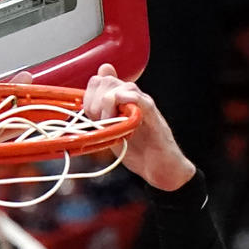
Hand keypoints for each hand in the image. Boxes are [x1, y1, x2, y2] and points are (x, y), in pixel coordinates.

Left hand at [83, 64, 194, 191]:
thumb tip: (89, 99)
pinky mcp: (151, 114)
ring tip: (114, 125)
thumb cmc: (138, 150)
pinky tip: (122, 108)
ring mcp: (142, 104)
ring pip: (120, 88)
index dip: (89, 97)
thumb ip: (99, 114)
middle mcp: (130, 97)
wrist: (159, 166)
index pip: (97, 82)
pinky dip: (126, 100)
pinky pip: (137, 98)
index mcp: (119, 99)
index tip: (92, 116)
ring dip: (109, 106)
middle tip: (103, 122)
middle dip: (96, 103)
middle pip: (106, 82)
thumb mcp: (111, 131)